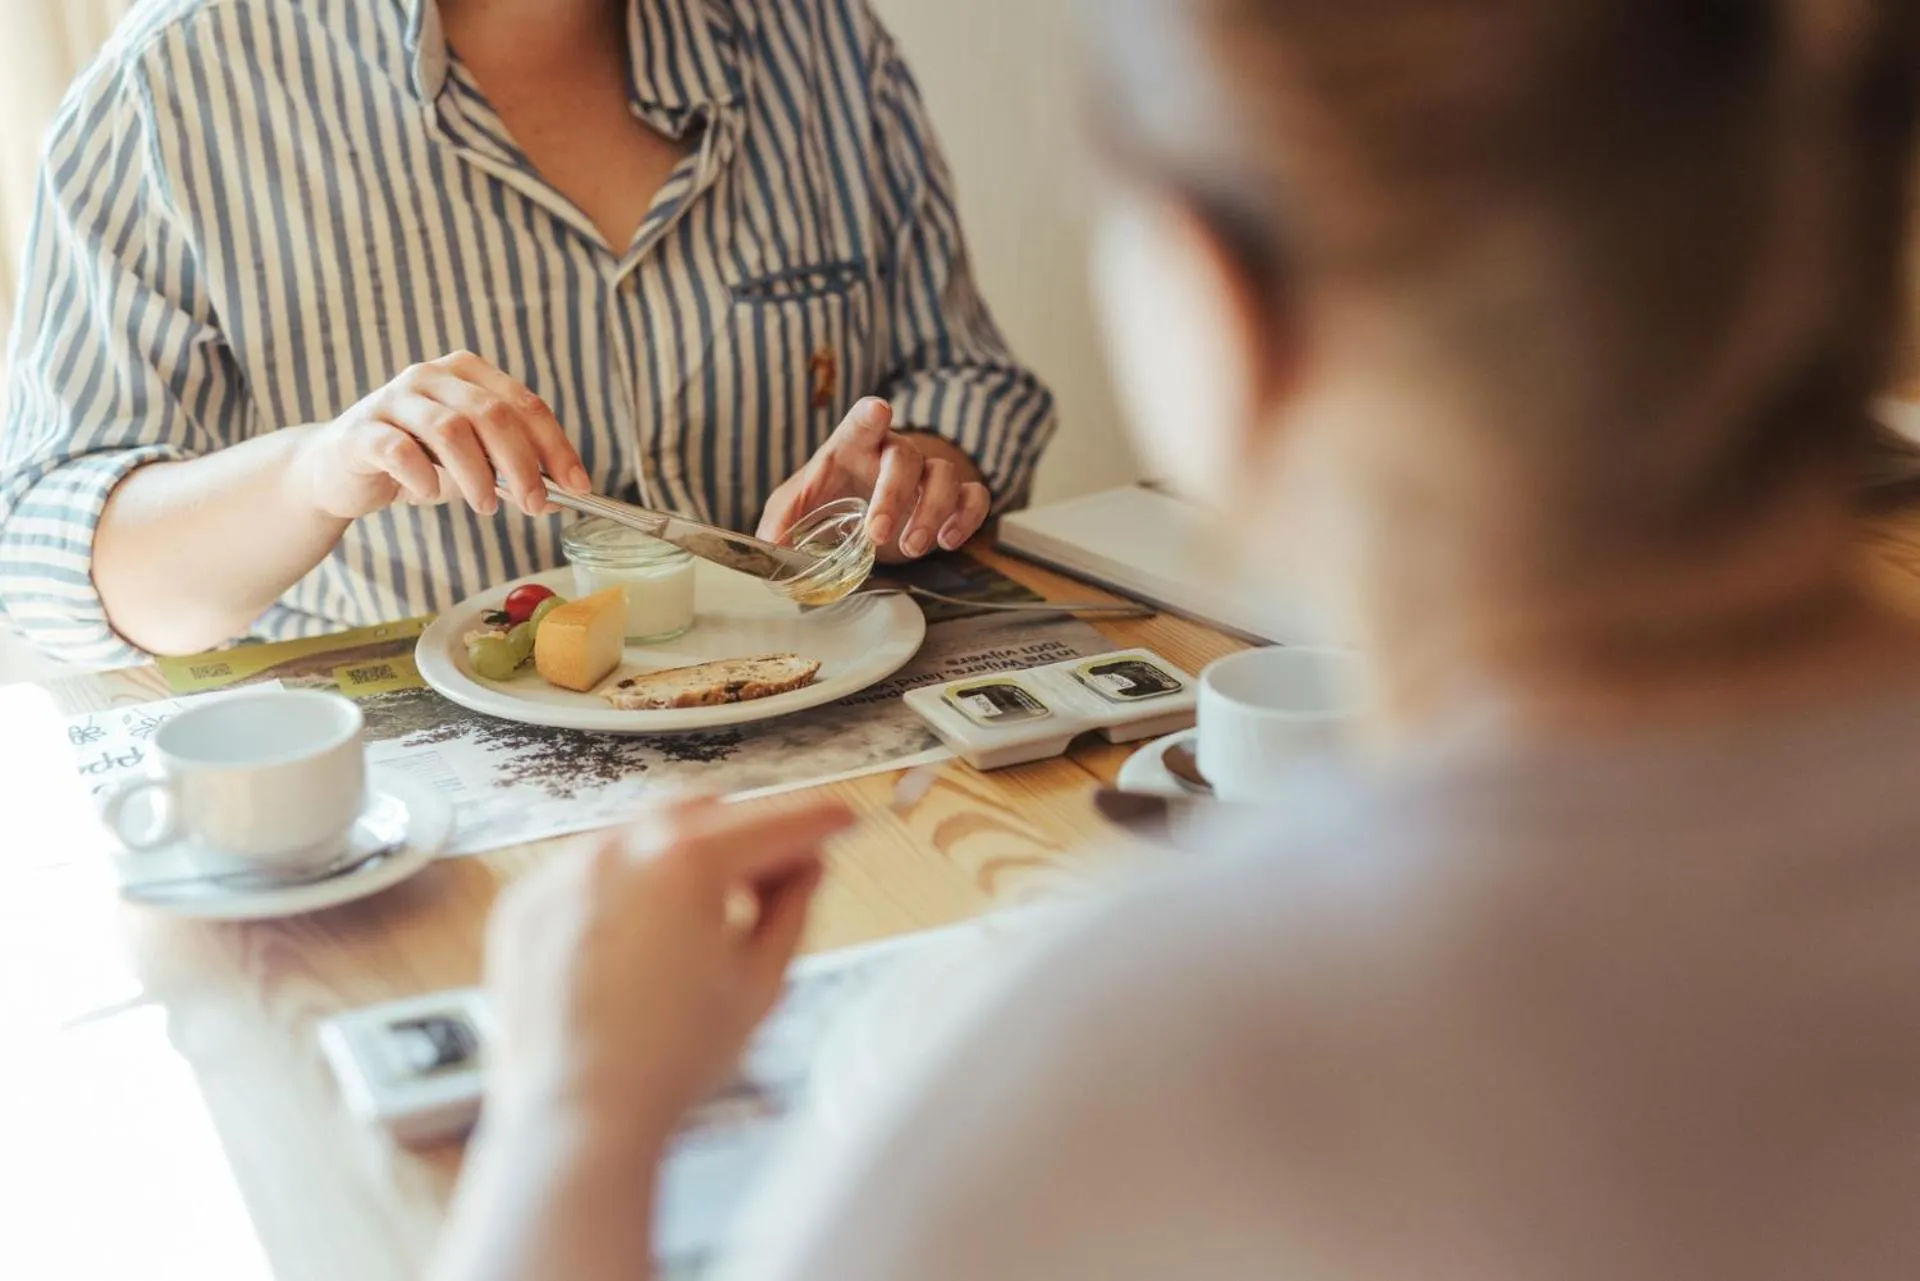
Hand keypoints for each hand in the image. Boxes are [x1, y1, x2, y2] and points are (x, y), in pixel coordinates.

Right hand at [301, 351, 592, 521]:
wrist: (341, 471)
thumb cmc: (416, 463)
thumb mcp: (473, 466)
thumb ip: (514, 474)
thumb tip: (563, 497)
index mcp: (468, 374)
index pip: (525, 404)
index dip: (556, 446)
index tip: (578, 486)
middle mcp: (432, 375)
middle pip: (492, 413)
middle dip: (522, 464)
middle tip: (534, 504)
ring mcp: (393, 398)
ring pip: (450, 428)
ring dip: (477, 474)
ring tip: (486, 508)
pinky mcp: (361, 430)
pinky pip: (399, 450)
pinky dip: (423, 477)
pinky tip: (431, 494)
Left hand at [479, 794, 855, 1153]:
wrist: (577, 1115)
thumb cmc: (668, 1061)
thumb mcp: (760, 983)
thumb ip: (793, 908)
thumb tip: (803, 869)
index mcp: (687, 863)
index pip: (774, 822)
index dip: (818, 821)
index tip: (838, 820)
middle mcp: (620, 849)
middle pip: (706, 811)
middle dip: (745, 836)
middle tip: (772, 882)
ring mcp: (565, 872)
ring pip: (641, 833)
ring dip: (680, 859)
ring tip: (698, 925)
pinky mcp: (527, 903)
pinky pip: (588, 869)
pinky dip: (623, 888)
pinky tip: (639, 941)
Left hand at [757, 398, 991, 558]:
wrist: (864, 511)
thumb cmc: (829, 497)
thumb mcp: (795, 506)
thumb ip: (779, 521)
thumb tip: (769, 546)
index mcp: (853, 445)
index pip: (862, 422)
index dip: (869, 415)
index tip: (878, 411)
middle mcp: (894, 453)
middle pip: (906, 457)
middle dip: (894, 496)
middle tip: (876, 535)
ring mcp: (927, 473)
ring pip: (944, 477)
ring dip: (931, 513)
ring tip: (912, 548)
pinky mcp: (953, 497)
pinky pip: (975, 497)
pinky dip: (967, 518)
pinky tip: (948, 541)